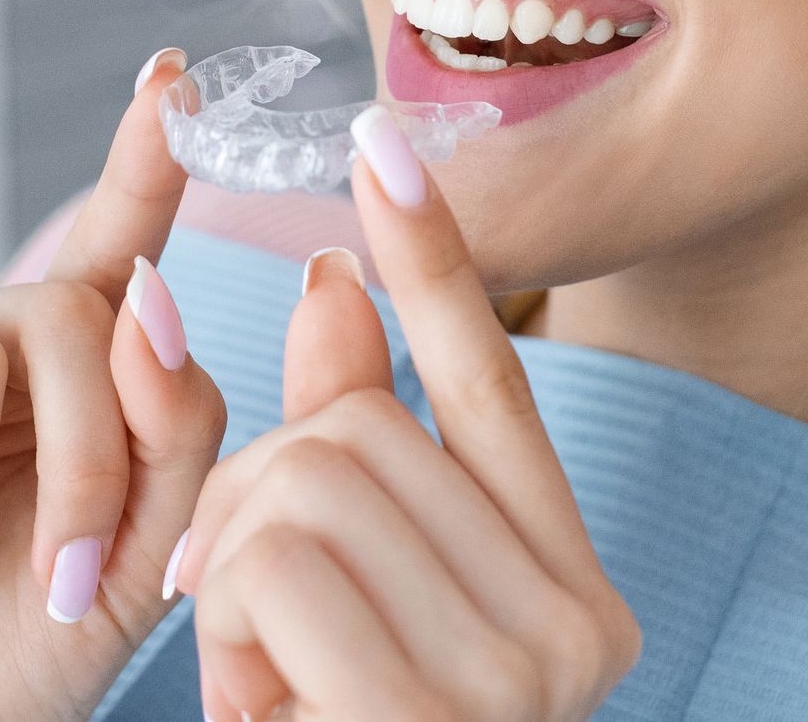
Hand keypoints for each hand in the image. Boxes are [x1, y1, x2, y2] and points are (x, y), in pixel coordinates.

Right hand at [0, 48, 225, 718]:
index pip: (118, 244)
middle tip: (73, 584)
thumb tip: (151, 295)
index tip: (173, 74)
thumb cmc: (32, 644)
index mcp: (79, 371)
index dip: (144, 158)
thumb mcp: (148, 550)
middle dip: (90, 465)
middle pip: (73, 320)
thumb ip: (178, 426)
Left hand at [173, 106, 642, 720]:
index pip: (495, 388)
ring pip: (305, 479)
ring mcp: (523, 675)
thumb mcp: (339, 608)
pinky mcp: (440, 710)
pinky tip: (267, 713)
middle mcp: (578, 627)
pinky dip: (229, 631)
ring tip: (266, 685)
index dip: (433, 261)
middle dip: (254, 501)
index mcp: (570, 594)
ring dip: (232, 573)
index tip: (380, 142)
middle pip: (361, 429)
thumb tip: (325, 287)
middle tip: (255, 625)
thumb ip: (347, 457)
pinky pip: (275, 563)